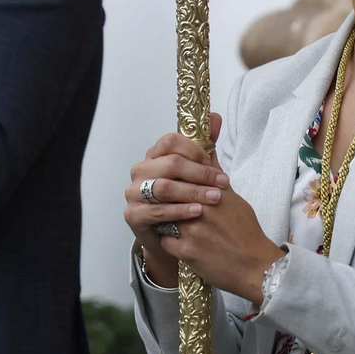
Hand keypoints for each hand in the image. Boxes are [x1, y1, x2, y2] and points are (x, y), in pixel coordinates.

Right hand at [125, 113, 227, 285]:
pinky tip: (197, 212)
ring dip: (193, 192)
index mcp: (154, 156)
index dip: (195, 150)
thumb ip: (205, 146)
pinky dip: (180, 210)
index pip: (171, 141)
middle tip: (222, 184)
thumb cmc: (185, 201)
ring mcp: (133, 192)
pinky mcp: (132, 215)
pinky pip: (157, 210)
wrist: (173, 236)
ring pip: (164, 187)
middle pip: (170, 163)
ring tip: (214, 198)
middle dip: (200, 173)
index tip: (214, 162)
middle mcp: (141, 170)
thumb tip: (215, 117)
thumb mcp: (198, 174)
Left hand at [161, 155, 281, 303]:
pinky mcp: (186, 252)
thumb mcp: (234, 199)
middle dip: (165, 198)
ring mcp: (191, 231)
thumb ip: (216, 176)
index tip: (173, 182)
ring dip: (164, 218)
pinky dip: (167, 240)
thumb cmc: (247, 232)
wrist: (255, 266)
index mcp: (212, 193)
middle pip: (169, 195)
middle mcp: (201, 208)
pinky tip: (176, 241)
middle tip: (165, 202)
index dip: (174, 179)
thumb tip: (208, 150)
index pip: (182, 177)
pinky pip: (164, 240)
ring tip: (169, 220)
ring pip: (162, 216)